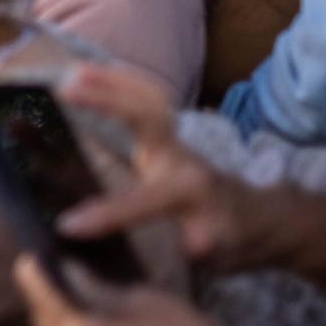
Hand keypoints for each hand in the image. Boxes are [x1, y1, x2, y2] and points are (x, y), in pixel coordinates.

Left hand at [14, 255, 263, 325]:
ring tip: (69, 282)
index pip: (38, 293)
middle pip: (39, 317)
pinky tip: (85, 310)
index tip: (34, 248)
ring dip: (55, 310)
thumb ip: (94, 284)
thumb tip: (67, 267)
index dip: (34, 268)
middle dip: (42, 289)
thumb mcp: (139, 298)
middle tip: (53, 262)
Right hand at [52, 65, 304, 276]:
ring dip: (112, 81)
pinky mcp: (167, 137)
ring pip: (149, 99)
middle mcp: (181, 158)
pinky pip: (146, 100)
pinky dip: (120, 81)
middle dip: (110, 99)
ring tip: (73, 70)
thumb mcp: (220, 254)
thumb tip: (191, 245)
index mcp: (188, 192)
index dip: (104, 215)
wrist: (258, 218)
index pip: (140, 201)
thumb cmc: (231, 240)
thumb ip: (201, 247)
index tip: (67, 224)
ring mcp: (176, 142)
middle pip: (149, 116)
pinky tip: (89, 73)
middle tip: (68, 88)